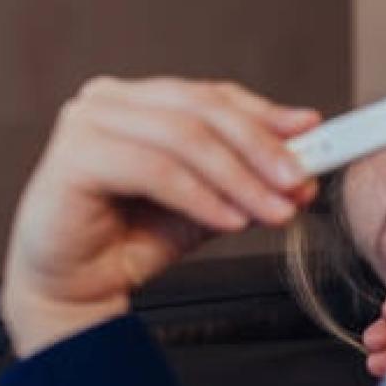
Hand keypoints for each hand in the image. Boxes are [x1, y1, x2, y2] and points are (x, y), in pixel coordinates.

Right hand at [1, 77, 319, 356]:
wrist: (77, 289)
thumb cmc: (129, 240)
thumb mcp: (207, 205)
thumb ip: (247, 182)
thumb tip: (304, 173)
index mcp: (141, 101)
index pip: (214, 96)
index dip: (266, 114)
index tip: (312, 133)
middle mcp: (111, 100)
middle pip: (203, 109)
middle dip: (260, 147)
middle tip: (299, 180)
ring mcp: (87, 122)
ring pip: (184, 138)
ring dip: (238, 177)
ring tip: (272, 211)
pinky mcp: (74, 156)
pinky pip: (155, 170)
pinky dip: (200, 196)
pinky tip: (228, 220)